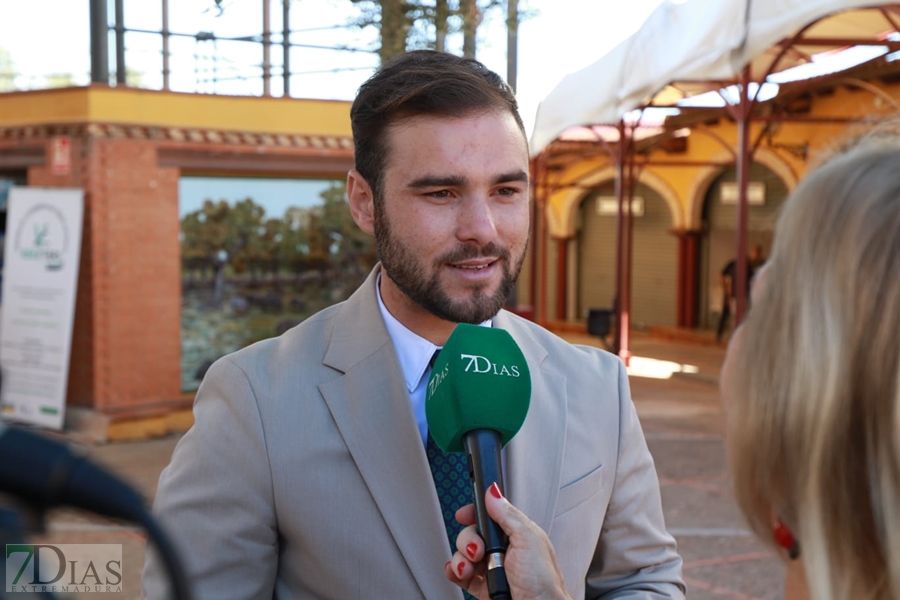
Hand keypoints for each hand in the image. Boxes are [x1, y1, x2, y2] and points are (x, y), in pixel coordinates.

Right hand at [444, 482, 571, 599]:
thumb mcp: (528, 539)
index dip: (474, 513)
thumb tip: (493, 492)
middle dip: (468, 540)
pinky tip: (458, 573)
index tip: (463, 515)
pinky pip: (459, 574)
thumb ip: (508, 514)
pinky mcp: (481, 586)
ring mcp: (491, 568)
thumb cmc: (543, 582)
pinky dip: (454, 571)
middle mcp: (503, 550)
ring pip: (463, 554)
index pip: (490, 515)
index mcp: (518, 534)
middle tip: (478, 551)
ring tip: (470, 568)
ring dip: (460, 559)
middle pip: (472, 534)